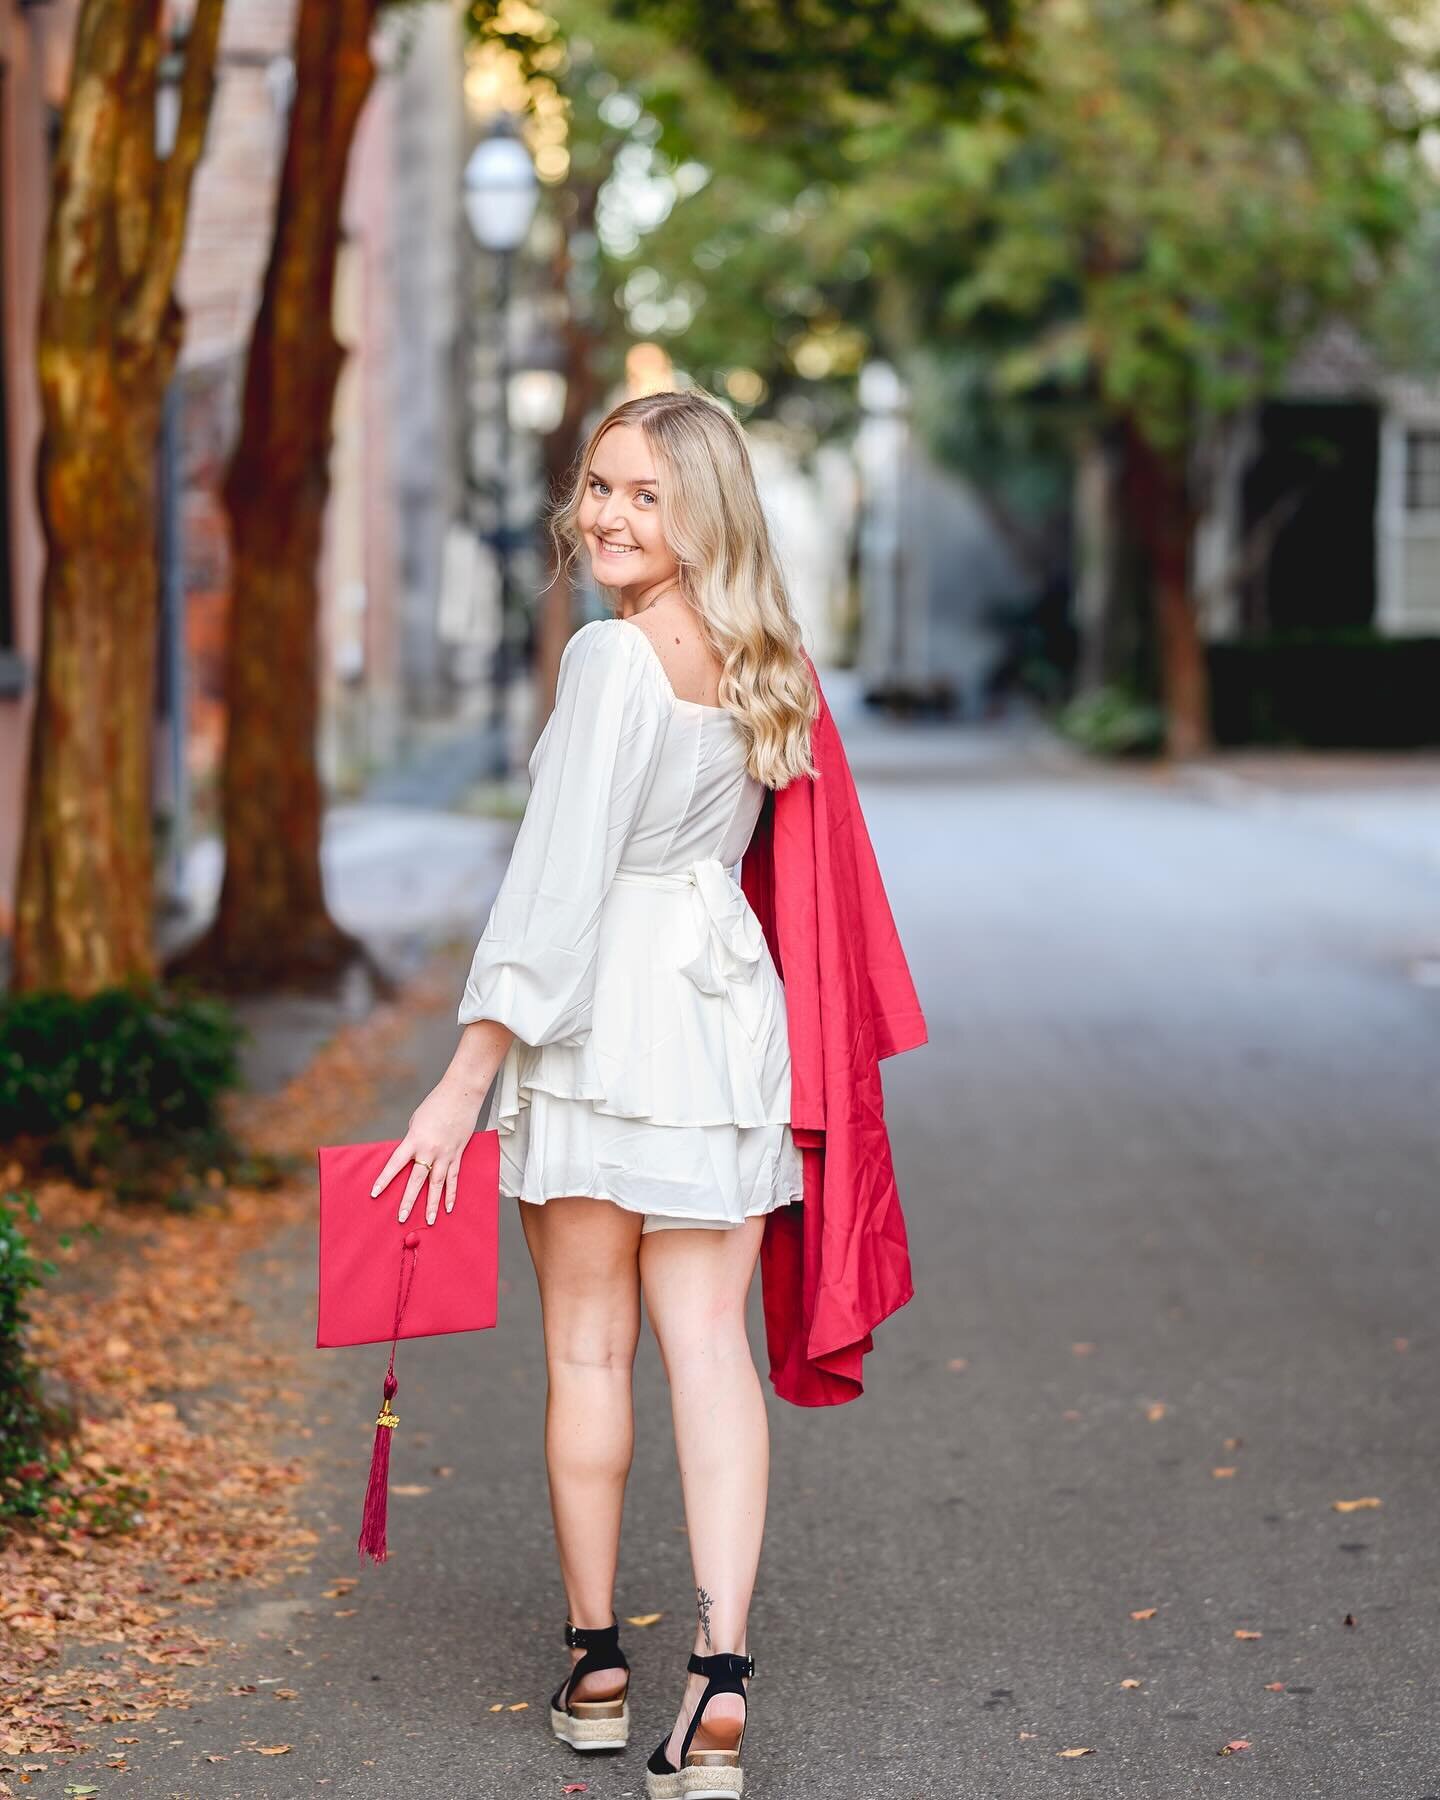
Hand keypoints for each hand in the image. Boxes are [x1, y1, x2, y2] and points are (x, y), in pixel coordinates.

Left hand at [370, 1077, 483, 1225]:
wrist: (462, 1094)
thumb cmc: (436, 1104)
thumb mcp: (416, 1122)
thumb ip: (413, 1141)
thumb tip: (412, 1157)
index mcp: (415, 1139)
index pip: (396, 1163)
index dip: (385, 1180)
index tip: (374, 1193)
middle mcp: (430, 1150)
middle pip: (417, 1180)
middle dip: (409, 1200)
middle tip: (402, 1218)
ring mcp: (446, 1154)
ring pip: (438, 1184)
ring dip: (433, 1204)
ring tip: (430, 1221)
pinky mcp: (458, 1154)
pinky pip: (454, 1178)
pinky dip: (451, 1194)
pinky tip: (449, 1207)